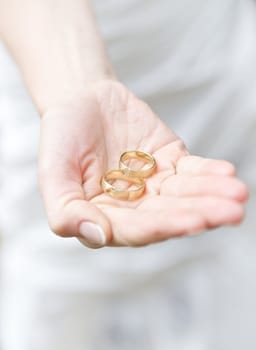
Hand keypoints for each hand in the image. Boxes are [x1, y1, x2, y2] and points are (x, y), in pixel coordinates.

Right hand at [39, 81, 247, 247]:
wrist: (82, 101)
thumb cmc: (62, 138)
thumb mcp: (53, 174)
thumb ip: (66, 209)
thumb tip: (96, 235)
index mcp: (106, 218)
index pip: (137, 229)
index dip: (164, 226)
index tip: (192, 222)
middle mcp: (134, 208)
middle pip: (170, 214)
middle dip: (200, 213)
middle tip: (231, 212)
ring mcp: (155, 185)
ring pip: (186, 194)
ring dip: (212, 194)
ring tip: (238, 193)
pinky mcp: (170, 162)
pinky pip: (192, 170)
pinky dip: (209, 172)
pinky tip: (227, 174)